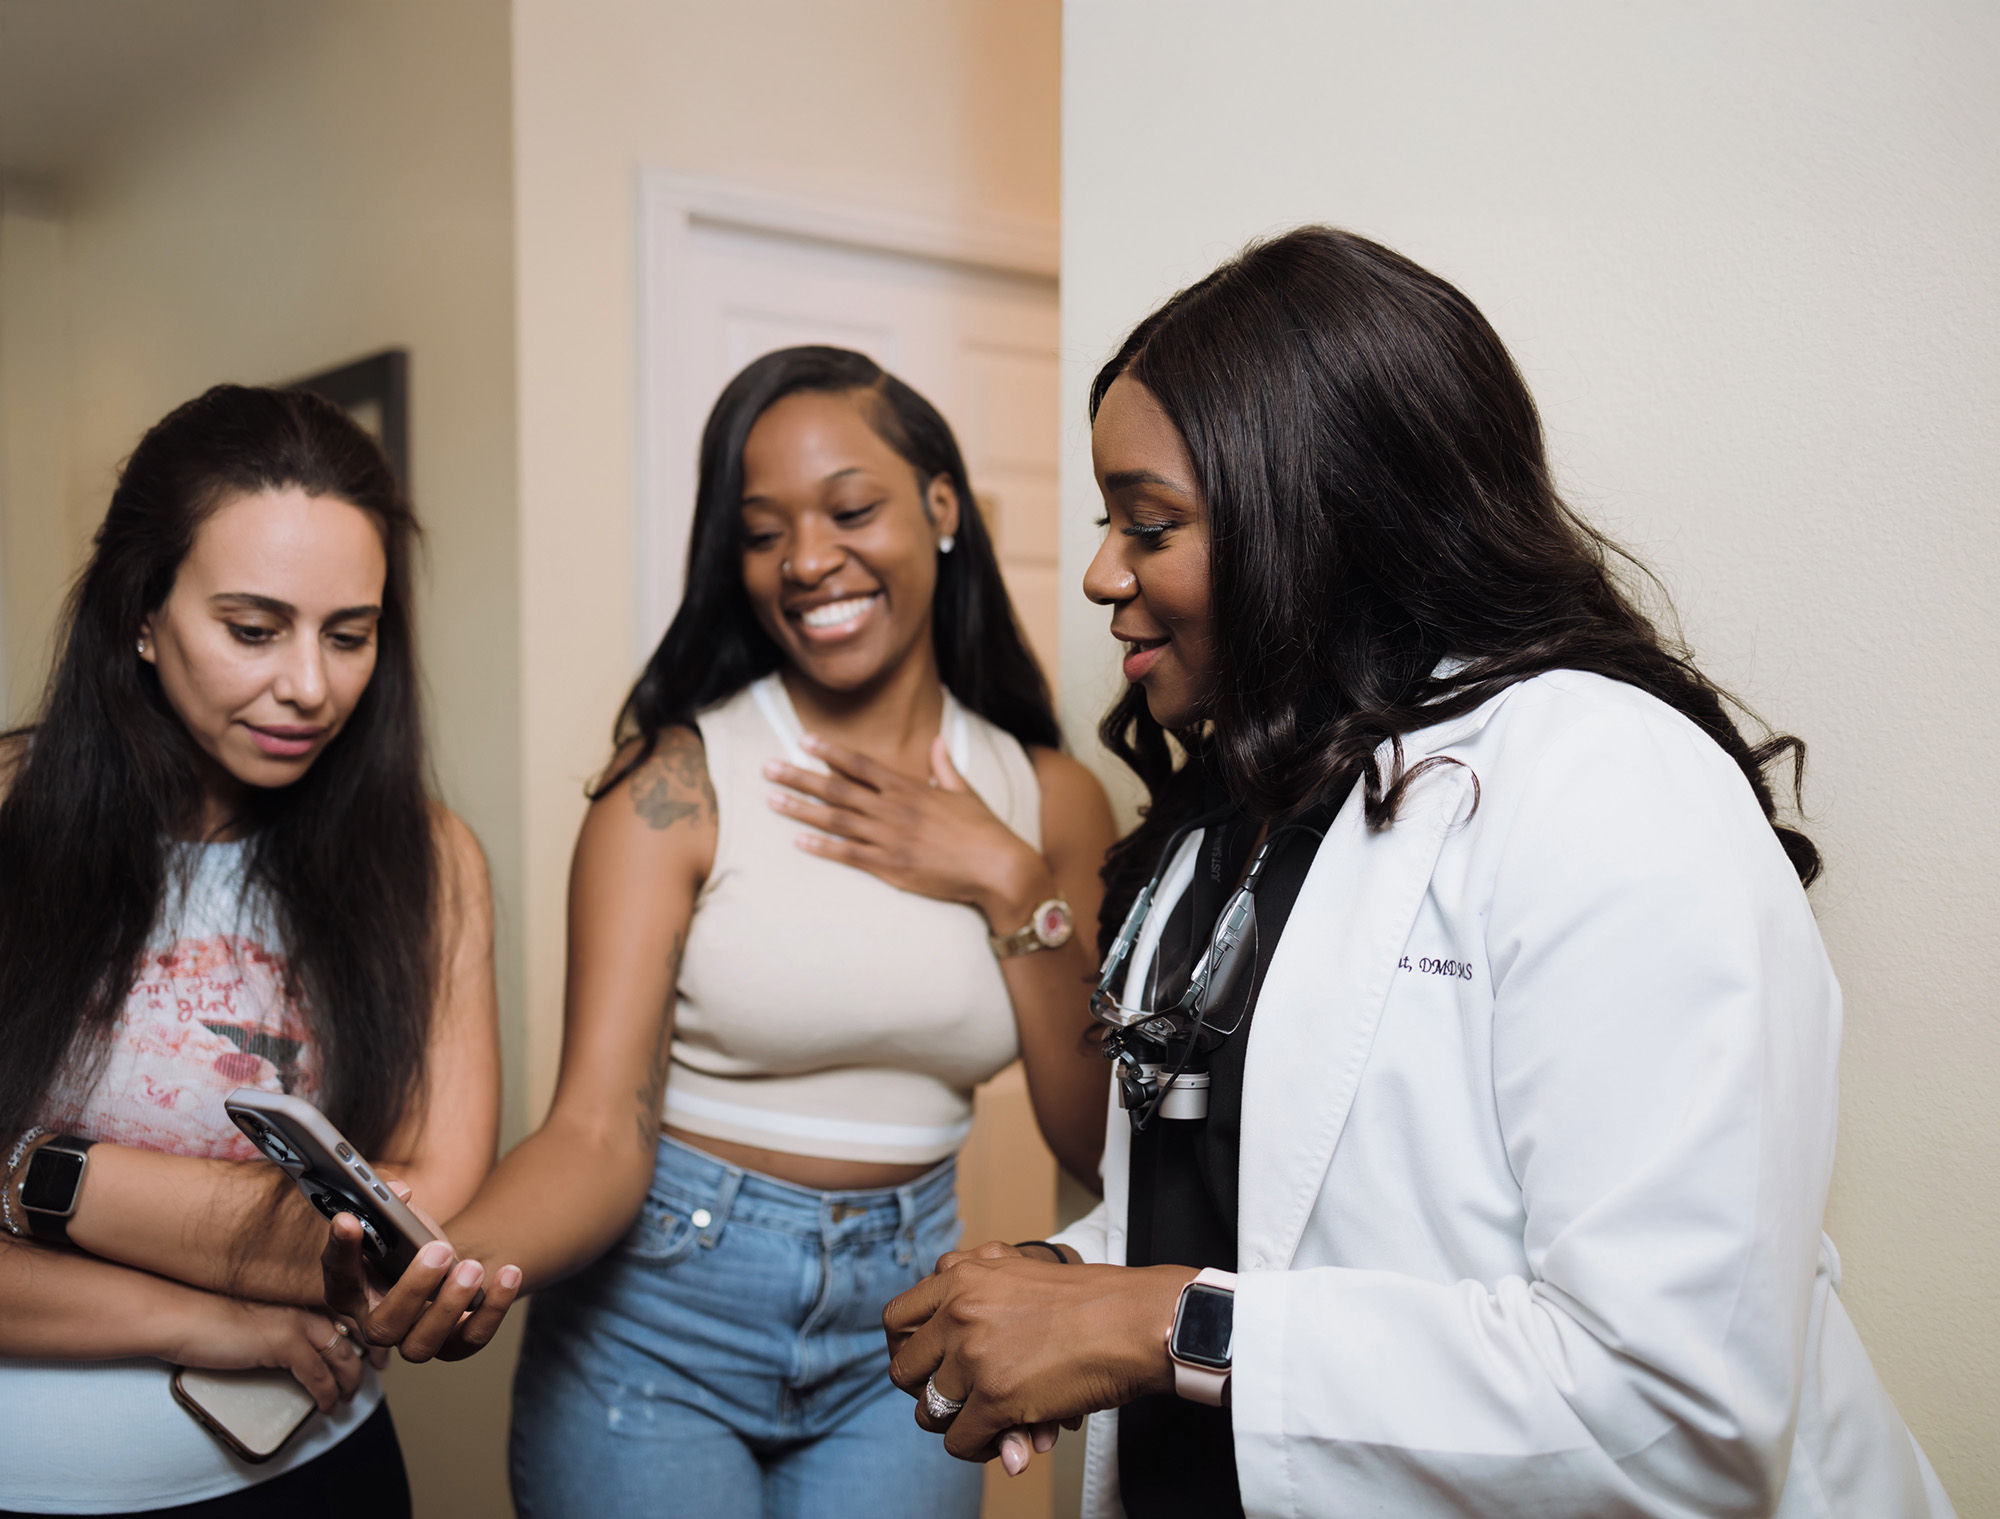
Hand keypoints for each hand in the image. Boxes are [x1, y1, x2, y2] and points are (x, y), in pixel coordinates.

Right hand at [164, 1297, 366, 1413]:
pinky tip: (327, 1406)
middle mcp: (306, 1304)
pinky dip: (327, 1394)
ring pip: (342, 1357)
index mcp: (300, 1295)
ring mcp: (299, 1323)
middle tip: (369, 1376)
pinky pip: (319, 1376)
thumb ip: (279, 1324)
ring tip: (347, 1399)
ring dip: (349, 1382)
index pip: (345, 1312)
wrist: (181, 1317)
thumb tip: (292, 1346)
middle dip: (365, 1359)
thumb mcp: (255, 1318)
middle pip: (352, 1334)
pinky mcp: (286, 1345)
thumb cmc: (208, 1319)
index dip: (362, 1333)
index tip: (370, 1351)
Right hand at [320, 1181, 520, 1363]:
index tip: (348, 1220)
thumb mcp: (395, 1217)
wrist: (442, 1265)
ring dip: (449, 1306)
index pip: (338, 1275)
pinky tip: (508, 1274)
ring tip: (472, 1266)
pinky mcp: (454, 1343)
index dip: (341, 1250)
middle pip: (382, 1326)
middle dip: (412, 1288)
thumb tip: (400, 1193)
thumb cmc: (409, 1240)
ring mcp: (414, 1338)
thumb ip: (389, 1202)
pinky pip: (472, 1338)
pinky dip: (493, 1309)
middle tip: (439, 1249)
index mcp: (351, 1290)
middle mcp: (377, 1322)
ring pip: (422, 1344)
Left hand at [766, 734, 1049, 930]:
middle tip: (767, 768)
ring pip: (837, 820)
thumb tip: (936, 741)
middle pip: (837, 789)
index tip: (803, 741)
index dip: (830, 752)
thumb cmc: (984, 830)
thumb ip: (944, 766)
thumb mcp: (964, 792)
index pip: (861, 764)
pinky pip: (850, 855)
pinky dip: (823, 847)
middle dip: (799, 777)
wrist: (998, 868)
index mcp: (910, 788)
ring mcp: (891, 839)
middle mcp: (894, 810)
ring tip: (772, 801)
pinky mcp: (891, 868)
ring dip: (801, 810)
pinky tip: (798, 841)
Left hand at [884, 1243, 1194, 1464]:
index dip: (909, 1352)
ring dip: (958, 1424)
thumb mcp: (1017, 1276)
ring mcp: (973, 1352)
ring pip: (929, 1412)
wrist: (1133, 1320)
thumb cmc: (1088, 1302)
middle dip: (926, 1394)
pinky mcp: (994, 1395)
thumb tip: (956, 1352)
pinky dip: (980, 1449)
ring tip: (988, 1424)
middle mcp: (958, 1307)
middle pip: (903, 1369)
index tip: (930, 1369)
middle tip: (957, 1402)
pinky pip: (960, 1441)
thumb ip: (979, 1311)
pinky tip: (1009, 1440)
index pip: (896, 1319)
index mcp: (959, 1274)